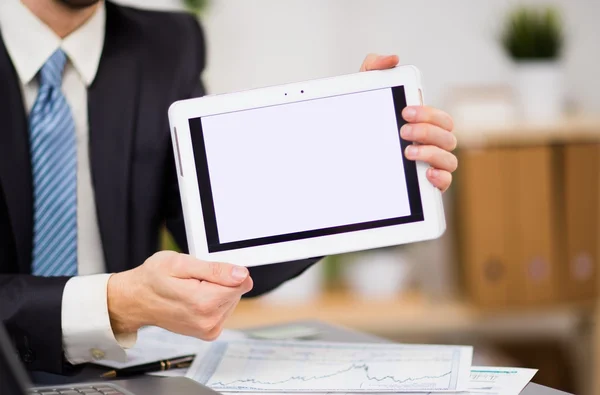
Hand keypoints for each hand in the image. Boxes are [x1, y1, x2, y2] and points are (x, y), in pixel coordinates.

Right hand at [107, 251, 252, 339]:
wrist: (135, 300)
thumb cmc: (153, 279)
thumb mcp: (181, 263)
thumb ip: (215, 270)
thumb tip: (241, 274)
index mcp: (204, 303)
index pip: (241, 282)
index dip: (226, 271)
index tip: (207, 271)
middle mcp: (209, 320)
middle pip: (236, 291)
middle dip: (220, 281)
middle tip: (194, 279)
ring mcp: (208, 329)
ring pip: (232, 300)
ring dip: (215, 291)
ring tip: (191, 289)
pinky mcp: (208, 332)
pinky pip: (224, 311)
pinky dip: (213, 302)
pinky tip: (194, 299)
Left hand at [359, 54, 457, 191]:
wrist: (346, 163)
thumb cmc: (363, 127)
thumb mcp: (364, 98)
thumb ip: (373, 70)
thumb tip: (392, 59)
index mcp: (423, 126)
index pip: (440, 118)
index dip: (428, 114)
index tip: (405, 112)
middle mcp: (431, 145)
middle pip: (448, 135)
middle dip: (427, 131)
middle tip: (403, 131)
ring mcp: (431, 166)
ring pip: (450, 158)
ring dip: (432, 153)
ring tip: (408, 152)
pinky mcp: (427, 186)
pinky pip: (446, 182)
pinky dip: (441, 177)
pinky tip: (427, 173)